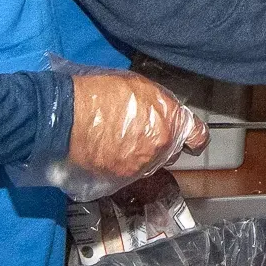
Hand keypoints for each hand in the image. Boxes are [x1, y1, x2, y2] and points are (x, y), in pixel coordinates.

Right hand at [67, 72, 208, 182]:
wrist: (67, 116)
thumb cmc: (99, 94)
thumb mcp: (139, 86)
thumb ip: (159, 105)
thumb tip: (165, 114)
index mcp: (170, 119)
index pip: (197, 136)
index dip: (195, 140)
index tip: (192, 143)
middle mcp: (161, 145)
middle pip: (171, 152)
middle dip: (162, 145)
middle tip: (140, 134)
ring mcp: (142, 164)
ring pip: (151, 165)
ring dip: (142, 157)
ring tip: (120, 142)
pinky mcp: (122, 178)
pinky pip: (130, 174)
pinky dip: (124, 166)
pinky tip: (109, 153)